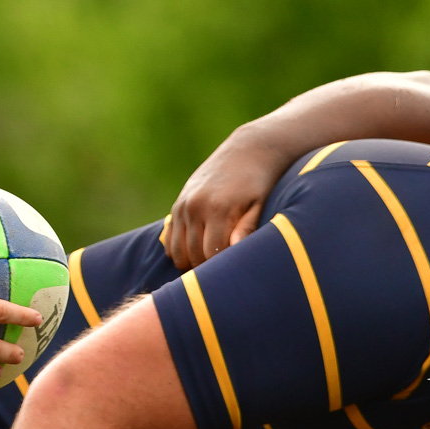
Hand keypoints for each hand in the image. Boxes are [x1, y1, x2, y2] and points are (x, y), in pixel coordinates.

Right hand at [164, 127, 287, 269]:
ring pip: (178, 251)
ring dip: (192, 262)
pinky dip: (180, 251)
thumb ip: (246, 228)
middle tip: (225, 275)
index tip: (234, 276)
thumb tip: (234, 252)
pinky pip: (170, 239)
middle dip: (207, 269)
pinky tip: (198, 252)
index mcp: (218, 209)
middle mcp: (195, 207)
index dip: (222, 270)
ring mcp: (183, 206)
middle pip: (193, 255)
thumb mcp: (259, 205)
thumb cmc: (259, 183)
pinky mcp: (177, 205)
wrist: (247, 152)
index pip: (212, 255)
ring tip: (213, 265)